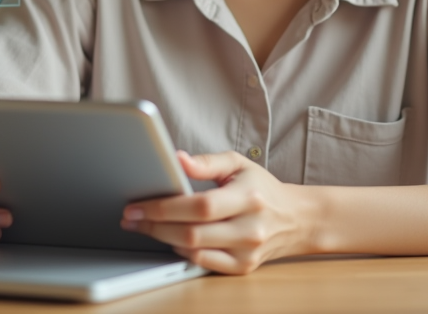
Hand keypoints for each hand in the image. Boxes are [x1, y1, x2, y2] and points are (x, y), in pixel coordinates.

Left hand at [120, 150, 313, 274]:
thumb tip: (177, 159)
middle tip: (131, 218)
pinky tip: (171, 239)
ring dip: (163, 239)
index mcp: (249, 197)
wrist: (295, 218)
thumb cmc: (262, 187)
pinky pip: (204, 264)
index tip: (137, 205)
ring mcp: (247, 252)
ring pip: (194, 251)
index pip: (199, 206)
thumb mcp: (238, 163)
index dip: (164, 207)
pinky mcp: (243, 267)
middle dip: (154, 226)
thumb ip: (206, 162)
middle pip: (192, 233)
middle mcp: (250, 228)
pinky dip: (183, 252)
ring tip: (145, 226)